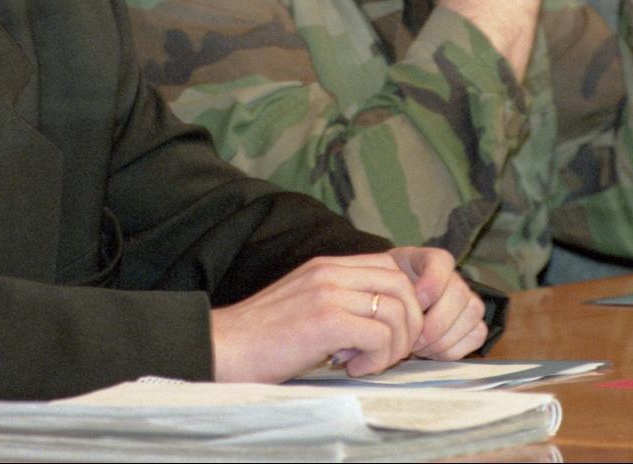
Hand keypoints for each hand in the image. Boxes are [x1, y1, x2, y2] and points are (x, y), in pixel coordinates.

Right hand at [210, 252, 423, 382]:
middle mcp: (330, 271)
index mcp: (326, 265)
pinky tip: (350, 368)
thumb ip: (339, 300)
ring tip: (364, 362)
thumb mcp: (305, 304)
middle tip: (385, 352)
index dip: (402, 302)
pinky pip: (380, 336)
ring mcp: (329, 293)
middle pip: (403, 286)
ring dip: (392, 346)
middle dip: (408, 325)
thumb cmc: (262, 338)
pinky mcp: (326, 320)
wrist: (223, 348)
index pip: (390, 268)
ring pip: (398, 312)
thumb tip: (379, 320)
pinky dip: (376, 359)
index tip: (387, 334)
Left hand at [386, 247, 487, 359]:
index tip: (413, 303)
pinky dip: (452, 349)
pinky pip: (477, 335)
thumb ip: (381, 288)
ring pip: (472, 315)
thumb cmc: (384, 294)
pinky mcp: (473, 323)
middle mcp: (453, 277)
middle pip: (460, 293)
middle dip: (434, 323)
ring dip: (443, 339)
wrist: (390, 308)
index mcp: (430, 260)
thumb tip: (394, 308)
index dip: (431, 285)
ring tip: (419, 348)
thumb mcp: (377, 282)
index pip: (442, 262)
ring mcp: (467, 300)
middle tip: (412, 339)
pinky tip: (430, 352)